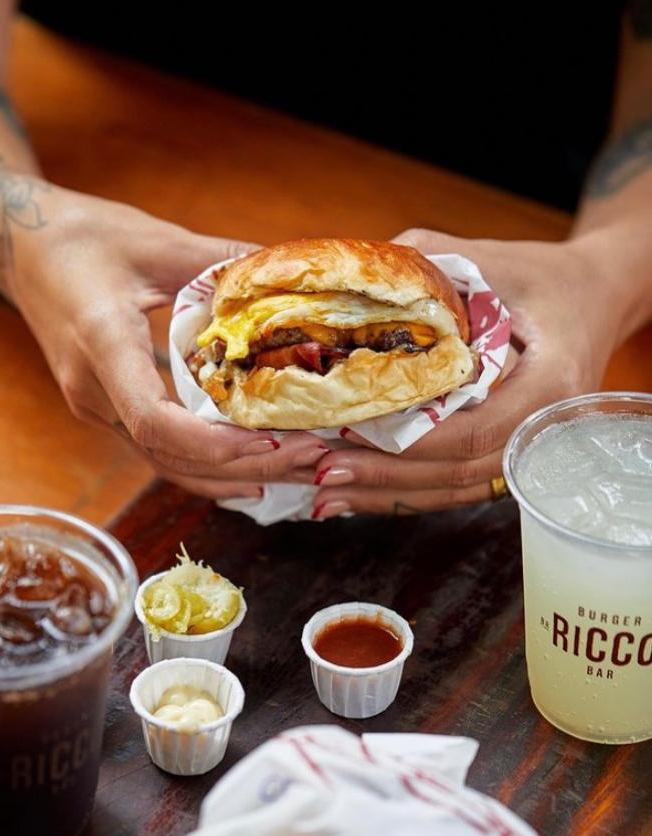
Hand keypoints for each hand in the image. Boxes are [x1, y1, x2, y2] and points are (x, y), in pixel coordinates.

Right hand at [11, 186, 329, 497]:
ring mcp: (95, 407)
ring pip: (165, 463)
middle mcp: (93, 390)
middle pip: (170, 456)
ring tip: (297, 470)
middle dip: (245, 467)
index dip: (215, 444)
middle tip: (314, 460)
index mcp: (102, 343)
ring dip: (232, 476)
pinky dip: (205, 466)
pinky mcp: (105, 409)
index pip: (154, 420)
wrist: (22, 248)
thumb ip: (221, 262)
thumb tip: (288, 271)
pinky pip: (158, 452)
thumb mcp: (157, 239)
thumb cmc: (83, 237)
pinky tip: (251, 474)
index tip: (275, 441)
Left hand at [310, 227, 622, 518]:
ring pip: (453, 489)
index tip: (353, 430)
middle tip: (322, 471)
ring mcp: (528, 451)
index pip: (473, 431)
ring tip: (326, 494)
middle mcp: (544, 430)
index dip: (410, 440)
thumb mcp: (487, 259)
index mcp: (550, 382)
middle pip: (458, 472)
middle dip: (385, 477)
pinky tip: (359, 493)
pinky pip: (456, 485)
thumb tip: (344, 282)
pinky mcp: (507, 456)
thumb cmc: (540, 274)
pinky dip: (407, 492)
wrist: (593, 295)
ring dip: (387, 496)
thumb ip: (423, 268)